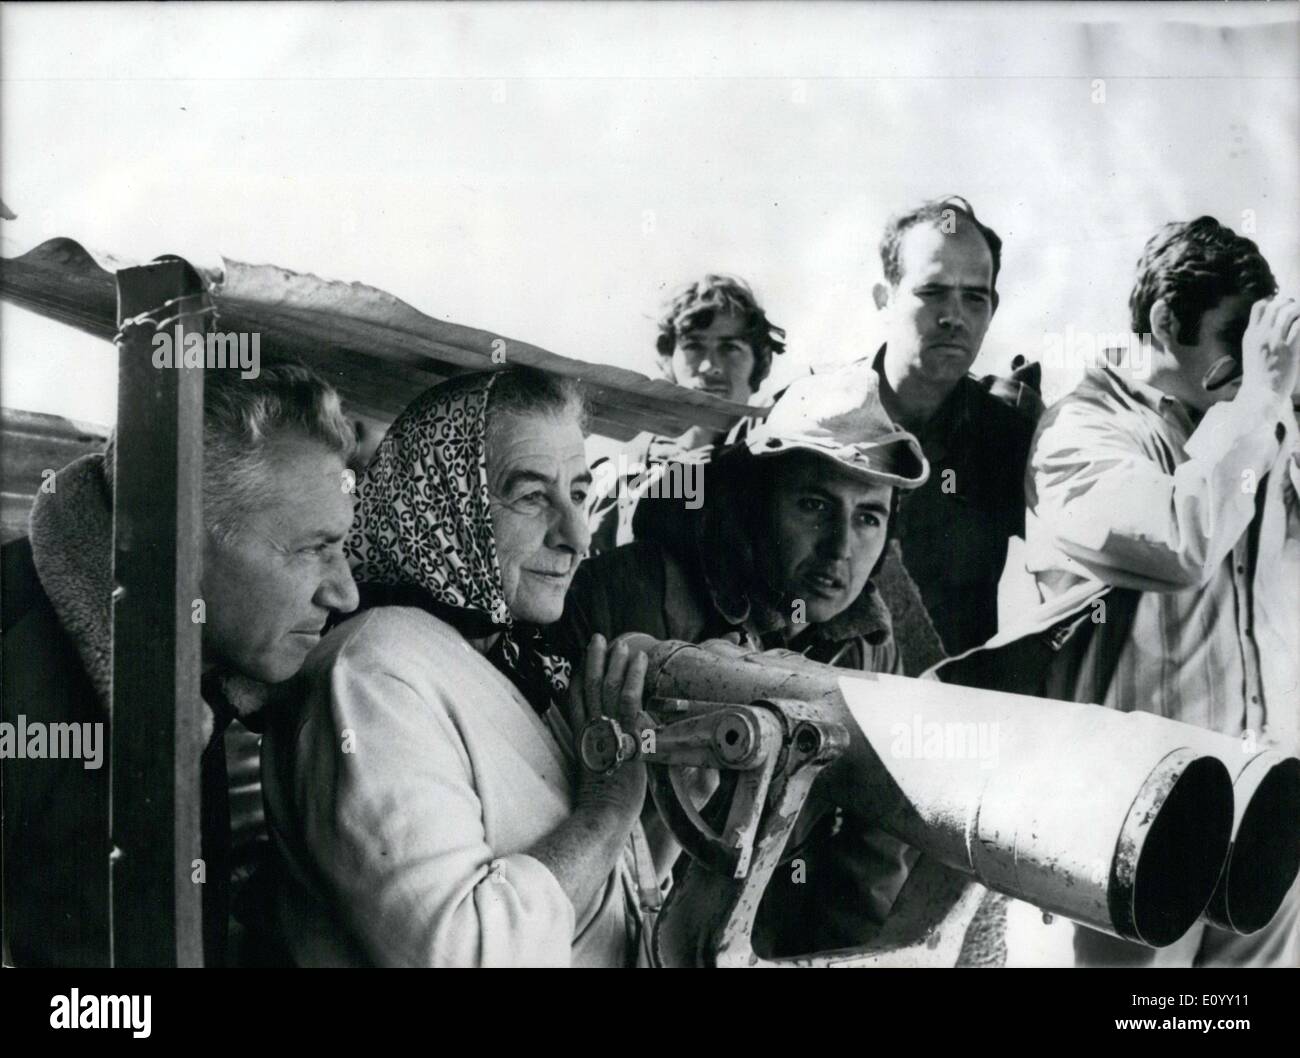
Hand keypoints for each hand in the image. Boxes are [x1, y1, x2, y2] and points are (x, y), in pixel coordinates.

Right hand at [569, 634, 647, 818]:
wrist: (604, 815)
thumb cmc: (603, 803)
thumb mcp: (596, 772)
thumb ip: (601, 752)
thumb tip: (611, 742)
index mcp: (582, 738)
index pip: (576, 699)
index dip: (580, 676)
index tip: (585, 659)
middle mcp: (591, 730)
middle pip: (590, 686)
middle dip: (595, 660)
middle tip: (599, 638)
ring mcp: (607, 731)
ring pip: (609, 688)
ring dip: (616, 663)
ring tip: (621, 644)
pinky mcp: (625, 735)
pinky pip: (629, 700)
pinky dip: (634, 677)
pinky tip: (639, 660)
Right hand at [1240, 295, 1299, 403]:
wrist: (1260, 394)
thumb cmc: (1258, 376)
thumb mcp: (1251, 353)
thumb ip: (1259, 338)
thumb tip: (1273, 326)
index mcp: (1250, 335)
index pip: (1260, 307)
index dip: (1272, 301)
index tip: (1281, 306)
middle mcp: (1261, 335)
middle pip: (1276, 306)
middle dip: (1289, 303)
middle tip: (1296, 308)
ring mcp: (1275, 341)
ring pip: (1289, 312)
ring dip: (1298, 310)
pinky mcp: (1289, 349)